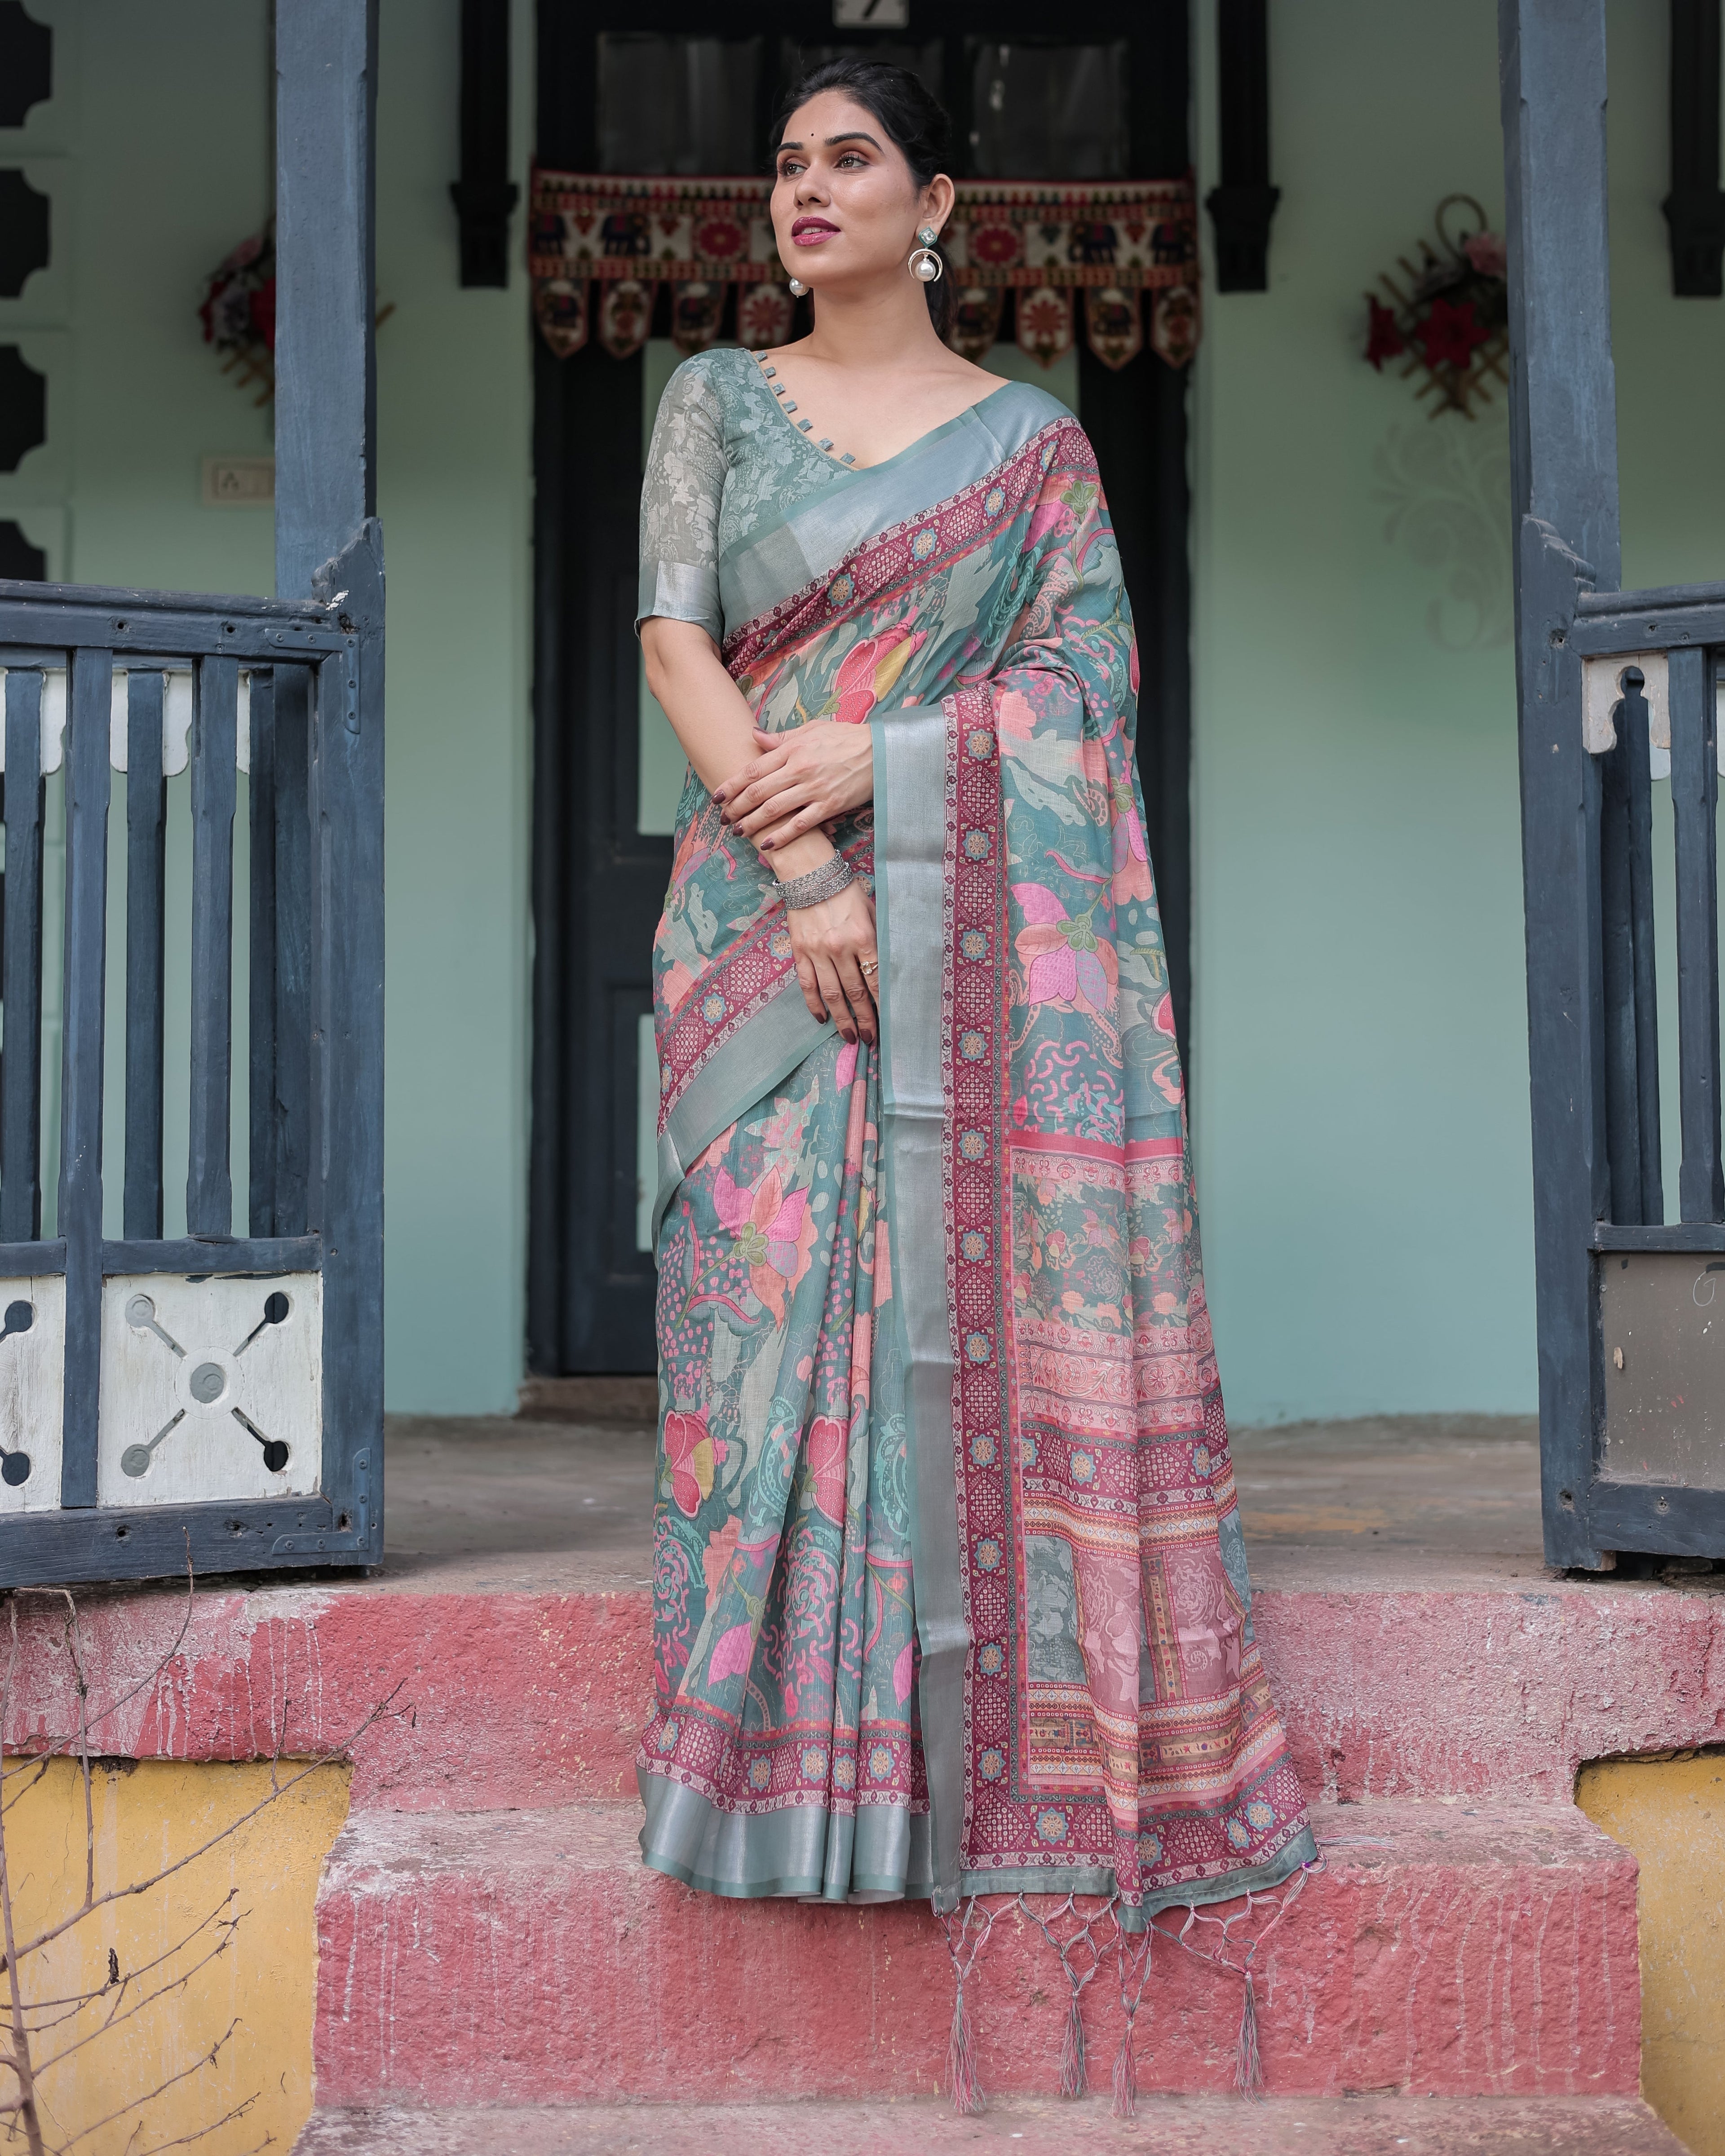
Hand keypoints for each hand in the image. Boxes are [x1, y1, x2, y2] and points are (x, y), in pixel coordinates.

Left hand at [717, 723, 873, 849]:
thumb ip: (781, 737)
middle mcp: (799, 769)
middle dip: (736, 807)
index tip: (717, 795)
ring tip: (738, 831)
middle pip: (758, 791)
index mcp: (793, 749)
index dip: (732, 785)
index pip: (754, 769)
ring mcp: (814, 789)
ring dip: (752, 823)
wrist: (880, 751)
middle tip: (723, 819)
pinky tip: (767, 844)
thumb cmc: (846, 738)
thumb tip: (754, 736)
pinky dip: (782, 836)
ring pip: (774, 809)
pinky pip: (800, 824)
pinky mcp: (829, 806)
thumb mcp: (812, 729)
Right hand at [785, 878, 878, 1044]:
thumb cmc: (846, 892)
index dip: (882, 1004)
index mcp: (863, 937)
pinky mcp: (800, 952)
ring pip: (831, 994)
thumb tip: (890, 968)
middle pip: (855, 993)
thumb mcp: (871, 911)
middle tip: (870, 1039)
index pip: (876, 979)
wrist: (809, 874)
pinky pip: (807, 984)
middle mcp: (840, 948)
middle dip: (865, 1019)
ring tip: (849, 1037)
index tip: (888, 1022)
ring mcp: (817, 952)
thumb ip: (879, 938)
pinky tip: (822, 1019)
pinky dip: (814, 1004)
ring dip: (841, 1019)